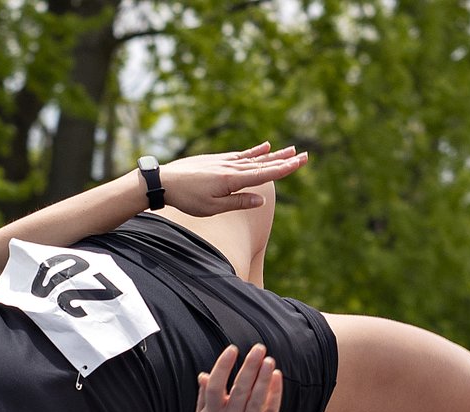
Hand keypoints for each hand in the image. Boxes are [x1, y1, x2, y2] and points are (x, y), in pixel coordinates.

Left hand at [162, 142, 307, 216]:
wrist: (164, 181)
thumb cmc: (187, 199)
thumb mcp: (213, 208)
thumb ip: (238, 202)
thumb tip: (261, 199)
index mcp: (232, 180)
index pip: (263, 175)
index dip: (283, 169)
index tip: (299, 163)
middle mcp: (231, 167)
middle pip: (263, 164)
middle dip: (284, 161)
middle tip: (305, 156)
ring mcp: (224, 161)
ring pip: (254, 158)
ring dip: (273, 154)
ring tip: (290, 149)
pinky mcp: (217, 160)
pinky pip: (241, 155)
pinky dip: (254, 151)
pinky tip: (265, 145)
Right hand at [195, 344, 281, 411]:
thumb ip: (205, 397)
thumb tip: (204, 374)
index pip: (215, 388)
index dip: (223, 367)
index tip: (232, 349)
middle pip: (240, 391)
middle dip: (249, 367)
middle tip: (258, 347)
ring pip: (256, 400)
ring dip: (263, 378)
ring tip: (269, 359)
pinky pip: (270, 411)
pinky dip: (274, 393)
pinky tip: (276, 376)